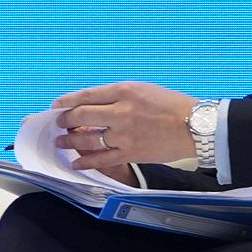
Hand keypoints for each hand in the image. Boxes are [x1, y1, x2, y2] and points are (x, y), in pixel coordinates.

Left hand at [48, 82, 200, 182]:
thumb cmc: (171, 105)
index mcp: (124, 91)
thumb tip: (93, 104)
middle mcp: (121, 112)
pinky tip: (76, 162)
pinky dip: (86, 161)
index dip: (68, 101)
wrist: (195, 126)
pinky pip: (101, 159)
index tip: (57, 105)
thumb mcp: (143, 89)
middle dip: (65, 120)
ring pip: (88, 139)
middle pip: (82, 116)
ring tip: (60, 142)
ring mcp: (124, 134)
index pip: (87, 95)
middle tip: (58, 123)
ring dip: (70, 141)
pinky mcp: (130, 153)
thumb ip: (118, 96)